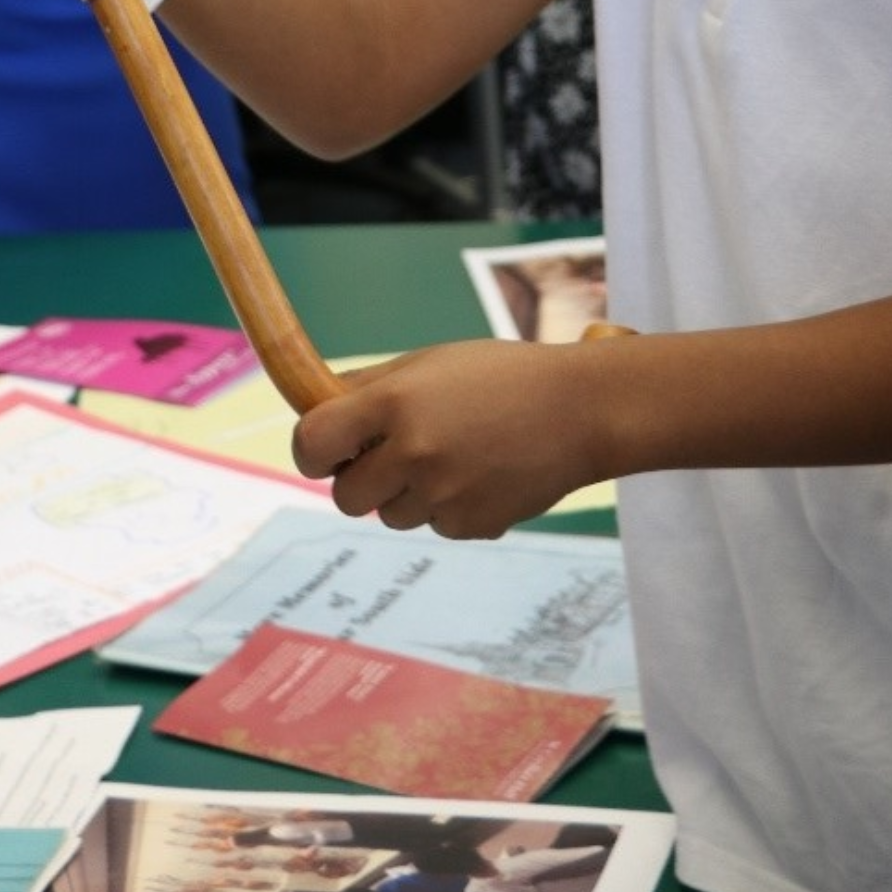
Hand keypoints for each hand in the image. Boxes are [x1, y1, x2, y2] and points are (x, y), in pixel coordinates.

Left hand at [291, 337, 612, 539]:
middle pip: (345, 497)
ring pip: (391, 515)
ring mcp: (443, 495)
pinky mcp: (471, 527)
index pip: (312, 443)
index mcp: (395, 403)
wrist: (579, 410)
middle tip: (392, 455)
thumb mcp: (429, 363)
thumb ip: (368, 387)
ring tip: (453, 455)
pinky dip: (447, 507)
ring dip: (407, 494)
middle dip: (359, 480)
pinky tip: (481, 474)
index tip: (325, 450)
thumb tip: (313, 410)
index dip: (312, 451)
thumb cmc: (499, 376)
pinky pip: (435, 525)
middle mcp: (413, 452)